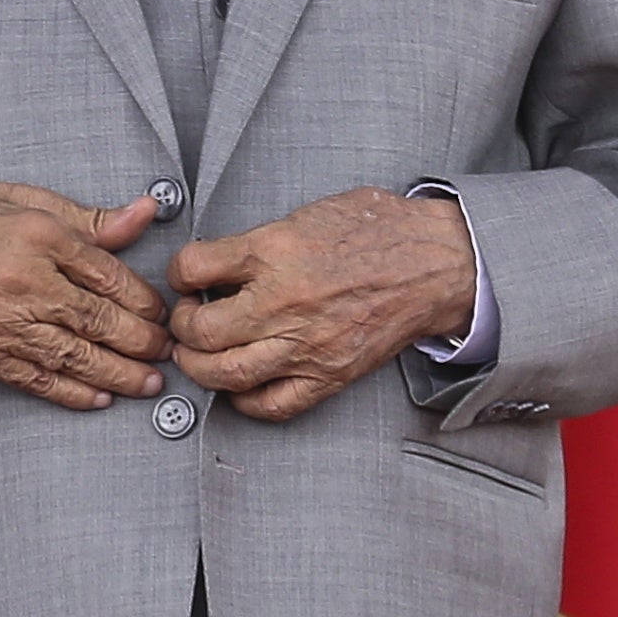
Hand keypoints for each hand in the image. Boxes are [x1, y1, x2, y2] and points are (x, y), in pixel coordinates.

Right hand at [0, 178, 169, 407]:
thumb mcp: (29, 201)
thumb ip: (90, 219)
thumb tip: (145, 213)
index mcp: (39, 237)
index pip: (109, 277)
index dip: (143, 301)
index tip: (161, 313)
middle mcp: (22, 282)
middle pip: (97, 321)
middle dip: (140, 342)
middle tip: (166, 353)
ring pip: (73, 356)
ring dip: (117, 375)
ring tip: (146, 384)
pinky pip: (36, 379)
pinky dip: (71, 392)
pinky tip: (98, 397)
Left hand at [168, 187, 474, 421]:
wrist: (439, 263)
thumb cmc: (384, 231)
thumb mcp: (311, 212)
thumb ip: (262, 238)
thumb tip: (222, 258)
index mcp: (276, 250)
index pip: (192, 268)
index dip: (178, 273)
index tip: (184, 277)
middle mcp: (284, 301)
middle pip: (199, 329)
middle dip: (180, 327)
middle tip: (185, 321)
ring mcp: (305, 344)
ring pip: (224, 373)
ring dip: (200, 367)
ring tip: (201, 355)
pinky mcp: (327, 374)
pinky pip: (270, 404)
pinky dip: (244, 401)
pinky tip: (239, 386)